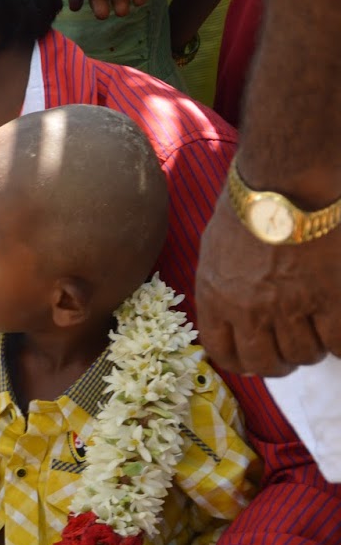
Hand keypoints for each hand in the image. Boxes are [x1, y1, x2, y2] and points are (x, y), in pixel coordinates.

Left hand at [197, 191, 340, 374]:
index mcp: (215, 297)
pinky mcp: (331, 298)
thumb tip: (232, 313)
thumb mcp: (216, 249)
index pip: (224, 353)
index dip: (244, 362)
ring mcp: (291, 307)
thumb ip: (223, 285)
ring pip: (305, 355)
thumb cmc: (251, 204)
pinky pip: (339, 343)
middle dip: (282, 361)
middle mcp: (249, 310)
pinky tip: (339, 325)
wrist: (288, 181)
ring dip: (314, 346)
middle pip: (268, 363)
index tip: (258, 359)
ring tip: (319, 326)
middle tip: (295, 346)